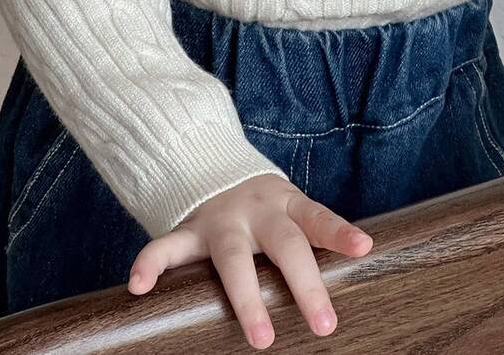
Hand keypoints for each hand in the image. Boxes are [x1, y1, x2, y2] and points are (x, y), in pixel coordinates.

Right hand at [126, 173, 373, 349]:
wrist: (211, 165)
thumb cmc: (265, 207)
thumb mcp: (289, 210)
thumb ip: (310, 237)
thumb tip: (356, 269)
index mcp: (286, 204)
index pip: (317, 218)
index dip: (340, 232)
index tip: (364, 248)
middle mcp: (257, 210)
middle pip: (284, 244)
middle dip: (305, 284)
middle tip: (325, 325)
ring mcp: (221, 220)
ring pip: (233, 257)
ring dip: (247, 298)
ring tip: (261, 338)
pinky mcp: (188, 230)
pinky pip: (165, 245)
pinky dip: (150, 263)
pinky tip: (139, 286)